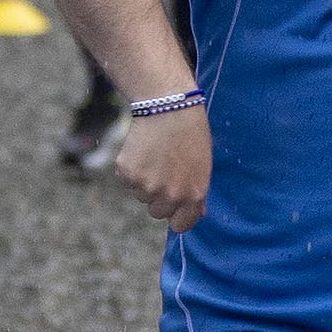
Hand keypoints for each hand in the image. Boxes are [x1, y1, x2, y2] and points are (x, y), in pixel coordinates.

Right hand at [116, 104, 210, 231]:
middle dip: (158, 197)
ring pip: (140, 196)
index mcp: (193, 196)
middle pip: (156, 212)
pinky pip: (127, 181)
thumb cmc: (190, 133)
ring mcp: (147, 187)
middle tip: (163, 171)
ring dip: (145, 182)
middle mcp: (170, 196)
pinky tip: (143, 150)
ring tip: (155, 155)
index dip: (176, 214)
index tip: (173, 204)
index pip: (179, 225)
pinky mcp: (128, 174)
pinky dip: (132, 169)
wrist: (169, 106)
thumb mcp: (203, 165)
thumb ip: (198, 192)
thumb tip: (198, 213)